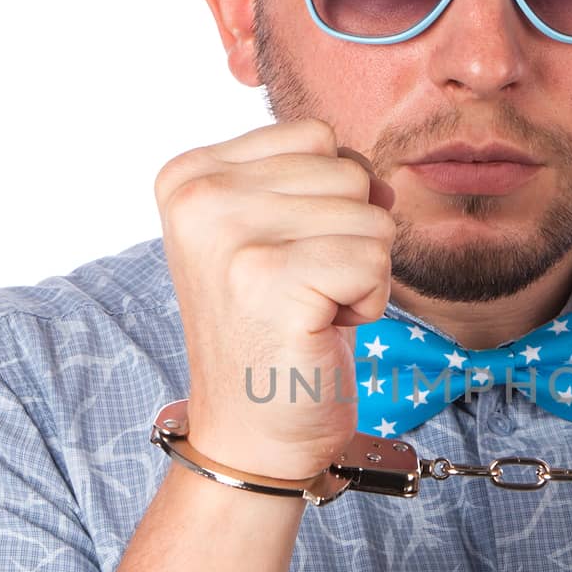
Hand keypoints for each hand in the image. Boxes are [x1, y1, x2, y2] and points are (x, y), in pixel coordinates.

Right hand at [154, 118, 396, 482]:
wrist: (252, 434)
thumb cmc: (274, 333)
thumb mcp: (275, 233)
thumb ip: (316, 181)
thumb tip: (382, 179)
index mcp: (189, 174)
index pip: (315, 136)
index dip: (328, 203)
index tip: (285, 259)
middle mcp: (199, 197)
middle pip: (347, 170)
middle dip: (349, 237)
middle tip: (302, 291)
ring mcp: (230, 237)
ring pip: (370, 214)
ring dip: (362, 271)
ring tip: (311, 310)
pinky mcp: (272, 280)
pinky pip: (375, 259)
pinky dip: (369, 302)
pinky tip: (323, 330)